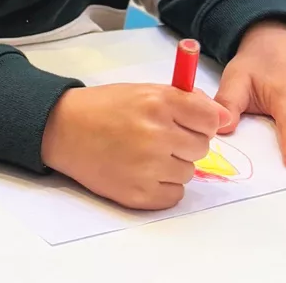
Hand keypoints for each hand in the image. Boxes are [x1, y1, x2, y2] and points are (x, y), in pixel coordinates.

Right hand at [42, 83, 230, 209]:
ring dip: (173, 165)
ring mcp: (148, 167)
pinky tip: (142, 172)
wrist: (62, 129)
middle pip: (202, 147)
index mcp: (158, 103)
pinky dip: (163, 186)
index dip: (202, 121)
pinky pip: (174, 195)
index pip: (209, 119)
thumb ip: (185, 100)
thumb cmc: (104, 108)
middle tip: (159, 138)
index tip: (188, 122)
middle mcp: (156, 134)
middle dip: (185, 143)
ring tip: (145, 155)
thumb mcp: (143, 91)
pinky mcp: (138, 194)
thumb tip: (223, 118)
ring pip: (189, 172)